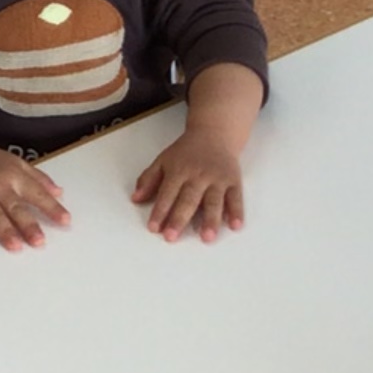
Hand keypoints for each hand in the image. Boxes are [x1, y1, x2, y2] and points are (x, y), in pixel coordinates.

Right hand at [0, 146, 71, 250]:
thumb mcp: (17, 163)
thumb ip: (39, 178)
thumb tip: (59, 192)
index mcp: (14, 177)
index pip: (37, 194)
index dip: (52, 207)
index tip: (65, 220)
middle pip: (16, 208)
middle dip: (28, 225)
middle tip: (39, 241)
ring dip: (4, 231)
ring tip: (15, 246)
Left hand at [130, 127, 244, 242]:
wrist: (214, 134)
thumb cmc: (186, 152)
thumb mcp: (163, 160)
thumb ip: (148, 179)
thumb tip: (135, 198)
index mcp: (179, 170)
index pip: (167, 193)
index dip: (160, 211)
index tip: (153, 228)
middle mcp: (198, 175)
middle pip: (188, 200)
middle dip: (179, 219)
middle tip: (171, 237)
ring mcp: (217, 179)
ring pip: (214, 201)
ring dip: (211, 220)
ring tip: (207, 238)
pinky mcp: (234, 181)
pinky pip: (236, 198)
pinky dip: (236, 212)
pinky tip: (235, 225)